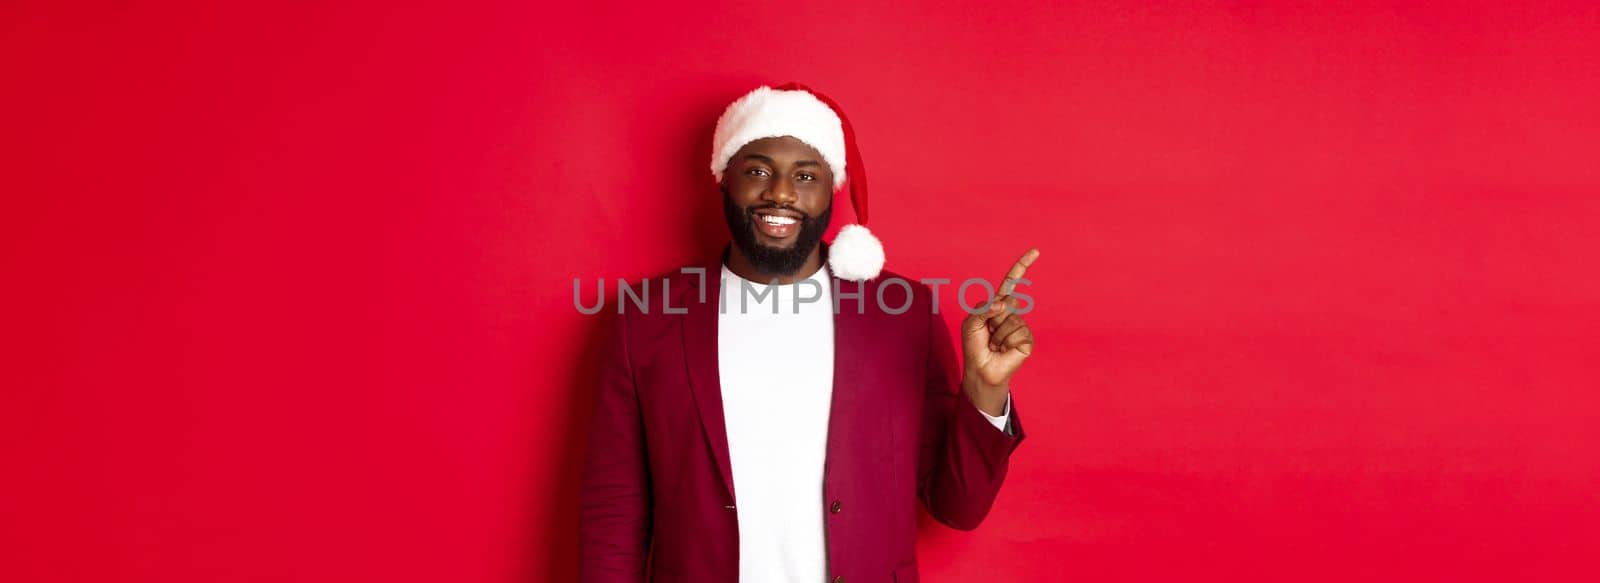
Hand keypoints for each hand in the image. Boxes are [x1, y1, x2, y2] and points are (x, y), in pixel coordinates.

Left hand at [961, 248, 1038, 414]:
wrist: (981, 369)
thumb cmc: (974, 346)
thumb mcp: (971, 323)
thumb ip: (983, 309)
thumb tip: (1004, 303)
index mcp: (997, 305)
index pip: (1011, 283)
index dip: (1022, 267)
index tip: (1035, 251)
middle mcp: (1011, 313)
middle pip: (1008, 302)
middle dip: (993, 318)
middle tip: (988, 334)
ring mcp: (1020, 325)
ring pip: (1011, 319)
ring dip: (998, 334)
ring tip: (995, 344)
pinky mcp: (1027, 339)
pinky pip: (1018, 332)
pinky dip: (1007, 342)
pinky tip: (1004, 350)